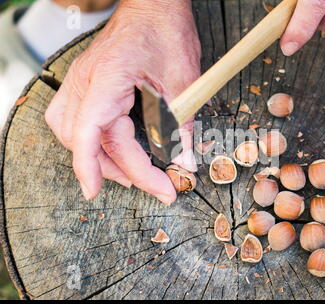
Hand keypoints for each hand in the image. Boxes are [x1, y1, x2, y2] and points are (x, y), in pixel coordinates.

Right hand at [45, 0, 200, 203]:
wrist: (154, 6)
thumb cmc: (168, 33)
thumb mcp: (184, 82)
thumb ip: (181, 126)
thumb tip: (184, 162)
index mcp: (108, 78)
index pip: (92, 132)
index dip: (91, 167)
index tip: (96, 193)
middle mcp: (86, 80)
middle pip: (86, 139)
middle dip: (118, 170)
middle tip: (156, 185)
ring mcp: (81, 80)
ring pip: (70, 132)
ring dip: (99, 158)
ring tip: (132, 173)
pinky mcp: (86, 82)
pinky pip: (70, 118)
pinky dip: (87, 141)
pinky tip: (106, 149)